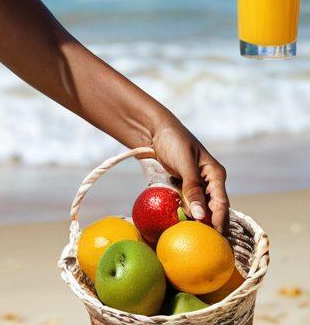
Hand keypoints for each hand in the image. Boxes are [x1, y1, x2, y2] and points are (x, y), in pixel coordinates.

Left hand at [148, 119, 229, 233]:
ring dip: (195, 220)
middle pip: (213, 209)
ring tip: (191, 238)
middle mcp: (209, 181)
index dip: (219, 223)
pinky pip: (187, 203)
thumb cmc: (172, 140)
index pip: (221, 204)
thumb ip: (192, 188)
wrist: (153, 129)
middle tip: (204, 245)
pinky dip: (184, 212)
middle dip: (208, 226)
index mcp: (215, 174)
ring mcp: (196, 184)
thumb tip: (200, 216)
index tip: (215, 240)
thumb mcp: (183, 163)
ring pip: (199, 208)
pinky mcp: (183, 186)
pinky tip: (179, 223)